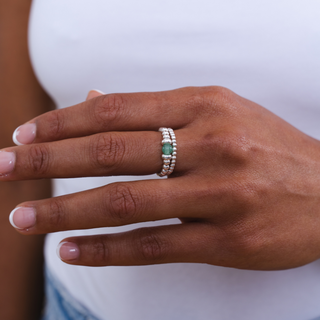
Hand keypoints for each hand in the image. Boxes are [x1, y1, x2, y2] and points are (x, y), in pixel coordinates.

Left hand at [2, 86, 319, 269]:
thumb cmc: (269, 148)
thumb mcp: (220, 112)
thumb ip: (157, 110)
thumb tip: (92, 102)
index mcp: (206, 105)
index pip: (115, 108)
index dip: (62, 121)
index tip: (25, 133)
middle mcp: (211, 144)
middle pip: (109, 151)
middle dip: (47, 160)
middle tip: (4, 168)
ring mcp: (220, 193)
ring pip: (124, 201)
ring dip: (65, 210)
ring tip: (23, 216)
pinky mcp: (227, 240)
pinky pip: (152, 244)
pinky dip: (105, 249)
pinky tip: (69, 249)